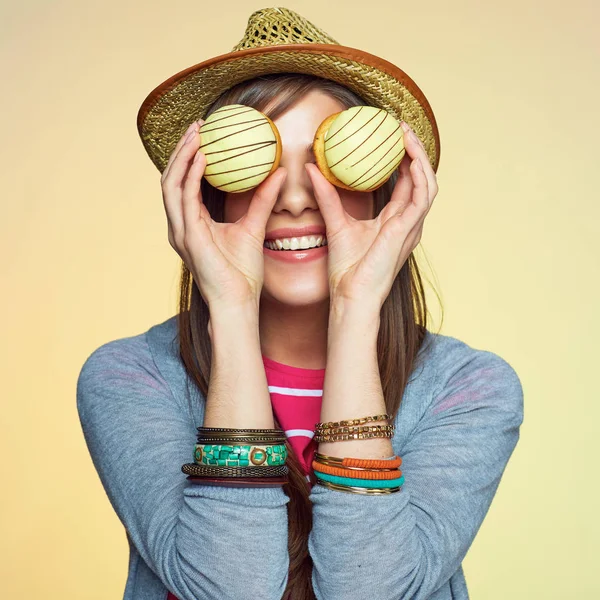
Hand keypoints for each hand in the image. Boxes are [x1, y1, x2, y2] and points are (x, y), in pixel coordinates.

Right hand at [160, 120, 287, 311]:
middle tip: (198, 124)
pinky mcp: (188, 236)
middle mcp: (180, 225)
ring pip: (171, 183)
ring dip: (182, 155)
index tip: (204, 134)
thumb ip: (263, 199)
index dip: (190, 157)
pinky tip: (203, 156)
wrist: (239, 301)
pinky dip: (191, 174)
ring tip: (197, 132)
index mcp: (191, 224)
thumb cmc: (243, 273)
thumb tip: (280, 173)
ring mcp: (180, 231)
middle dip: (182, 149)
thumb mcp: (254, 226)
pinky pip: (185, 197)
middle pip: (172, 177)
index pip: (184, 183)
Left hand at [305, 122, 438, 313]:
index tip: (390, 136)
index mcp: (394, 222)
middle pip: (420, 179)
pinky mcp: (408, 230)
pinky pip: (423, 195)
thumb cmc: (346, 269)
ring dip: (420, 157)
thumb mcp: (335, 223)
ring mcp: (411, 227)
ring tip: (406, 134)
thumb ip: (327, 196)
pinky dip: (420, 173)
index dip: (402, 159)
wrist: (350, 295)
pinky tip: (409, 155)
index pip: (405, 184)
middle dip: (414, 151)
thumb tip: (311, 168)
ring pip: (427, 183)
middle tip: (400, 126)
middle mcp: (408, 223)